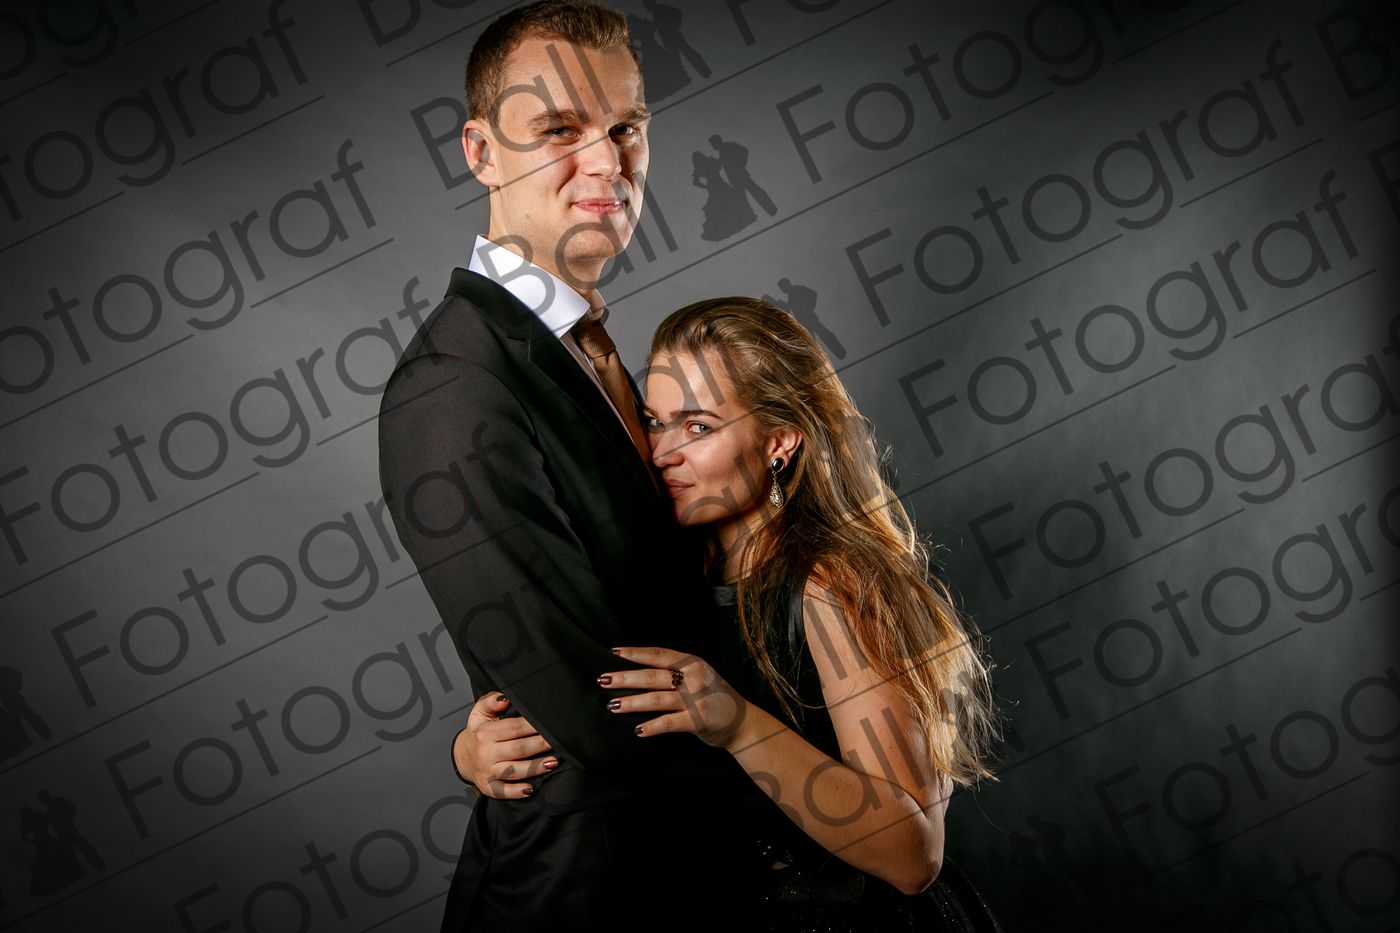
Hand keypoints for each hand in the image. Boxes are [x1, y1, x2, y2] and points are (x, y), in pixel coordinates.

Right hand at [453, 692, 556, 798]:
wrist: (462, 756)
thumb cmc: (478, 731)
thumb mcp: (479, 712)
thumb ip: (491, 701)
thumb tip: (505, 698)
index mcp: (485, 733)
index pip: (514, 728)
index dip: (534, 726)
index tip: (549, 724)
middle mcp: (485, 753)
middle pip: (518, 749)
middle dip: (540, 745)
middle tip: (558, 742)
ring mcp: (487, 772)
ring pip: (514, 771)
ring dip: (535, 768)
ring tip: (554, 762)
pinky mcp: (488, 787)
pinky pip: (503, 792)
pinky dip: (516, 792)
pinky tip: (531, 789)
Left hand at [600, 647, 751, 750]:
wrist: (743, 722)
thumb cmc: (714, 697)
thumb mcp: (698, 676)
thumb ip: (675, 672)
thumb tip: (638, 672)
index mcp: (693, 663)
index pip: (659, 654)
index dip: (635, 653)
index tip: (614, 652)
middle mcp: (694, 678)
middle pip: (652, 676)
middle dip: (625, 678)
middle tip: (603, 680)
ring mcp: (696, 700)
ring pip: (656, 699)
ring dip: (632, 702)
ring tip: (612, 706)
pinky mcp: (698, 721)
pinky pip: (669, 723)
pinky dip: (652, 726)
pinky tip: (637, 730)